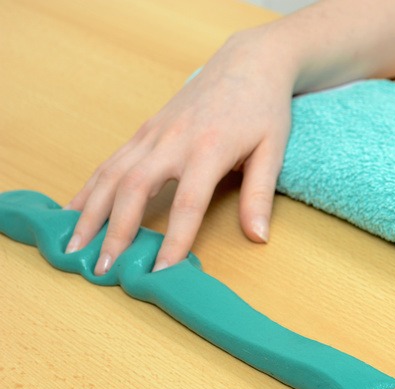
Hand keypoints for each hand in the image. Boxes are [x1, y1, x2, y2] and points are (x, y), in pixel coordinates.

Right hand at [64, 23, 295, 272]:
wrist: (247, 64)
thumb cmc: (263, 109)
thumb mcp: (272, 150)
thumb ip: (260, 195)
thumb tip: (258, 237)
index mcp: (209, 148)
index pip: (188, 203)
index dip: (174, 240)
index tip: (160, 271)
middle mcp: (173, 141)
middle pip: (135, 189)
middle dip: (116, 231)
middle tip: (103, 267)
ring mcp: (153, 134)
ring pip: (112, 174)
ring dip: (91, 212)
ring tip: (75, 246)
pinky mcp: (144, 130)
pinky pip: (110, 161)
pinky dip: (90, 187)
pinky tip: (76, 211)